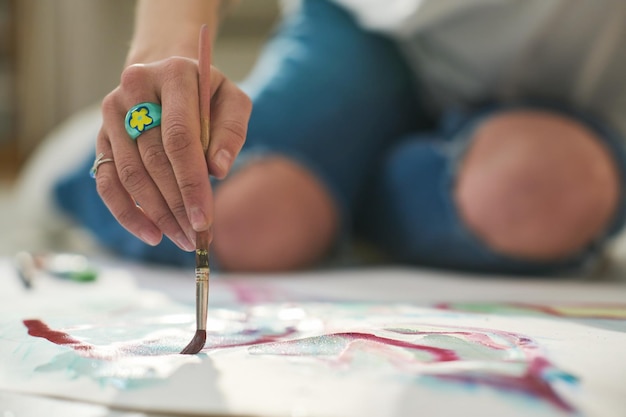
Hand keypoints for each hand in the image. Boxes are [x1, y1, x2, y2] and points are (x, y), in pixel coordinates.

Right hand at [94, 57, 251, 250]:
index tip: (204, 219)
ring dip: (157, 214)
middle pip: (154, 160)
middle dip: (176, 205)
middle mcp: (135, 90)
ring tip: (182, 239)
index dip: (191, 182)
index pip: (179, 138)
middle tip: (197, 237)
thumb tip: (218, 170)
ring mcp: (112, 113)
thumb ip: (231, 130)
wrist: (169, 78)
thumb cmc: (208, 96)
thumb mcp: (232, 101)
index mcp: (173, 75)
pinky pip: (107, 182)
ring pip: (130, 175)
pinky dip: (128, 213)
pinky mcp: (101, 137)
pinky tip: (152, 234)